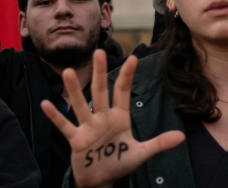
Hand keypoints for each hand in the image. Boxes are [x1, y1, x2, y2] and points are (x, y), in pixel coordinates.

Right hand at [42, 51, 184, 187]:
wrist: (100, 180)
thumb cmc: (119, 163)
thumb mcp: (140, 154)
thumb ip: (158, 144)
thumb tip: (181, 137)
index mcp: (118, 117)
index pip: (122, 92)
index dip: (127, 76)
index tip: (133, 57)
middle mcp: (102, 117)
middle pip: (100, 91)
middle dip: (99, 73)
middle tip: (98, 52)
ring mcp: (87, 127)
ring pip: (81, 105)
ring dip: (74, 90)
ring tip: (68, 71)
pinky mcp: (76, 140)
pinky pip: (64, 126)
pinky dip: (55, 116)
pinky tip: (46, 104)